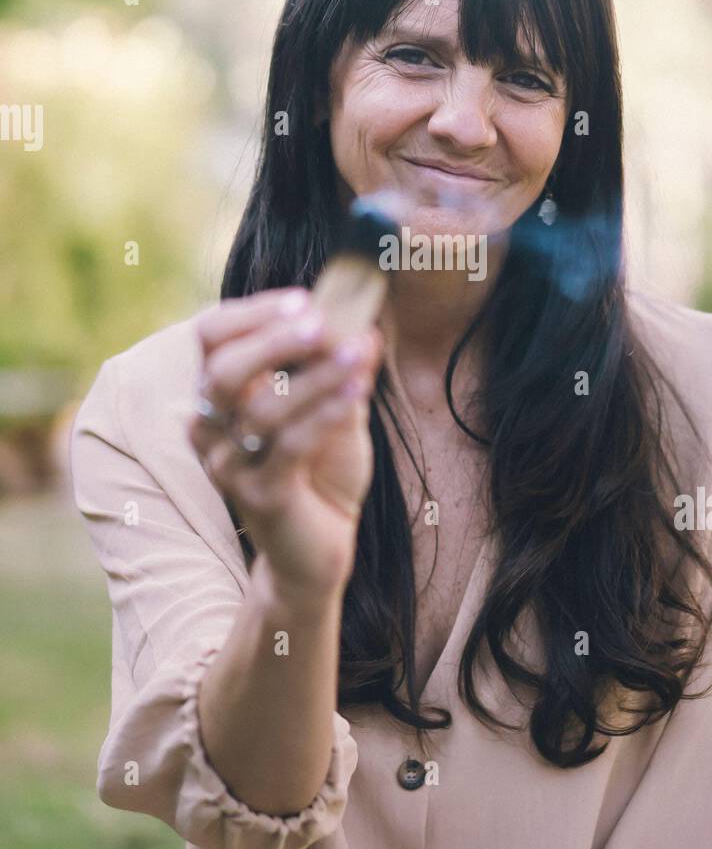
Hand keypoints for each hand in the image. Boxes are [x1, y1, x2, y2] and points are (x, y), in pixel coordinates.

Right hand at [187, 287, 383, 597]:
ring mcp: (229, 467)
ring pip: (261, 409)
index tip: (305, 300)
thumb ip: (341, 368)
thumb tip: (364, 321)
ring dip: (314, 375)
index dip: (253, 314)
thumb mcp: (335, 408)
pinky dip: (324, 412)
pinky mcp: (259, 498)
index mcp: (220, 397)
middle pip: (221, 371)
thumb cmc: (321, 471)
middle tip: (318, 320)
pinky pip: (288, 446)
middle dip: (272, 340)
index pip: (211, 338)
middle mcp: (211, 430)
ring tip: (357, 353)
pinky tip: (358, 389)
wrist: (319, 548)